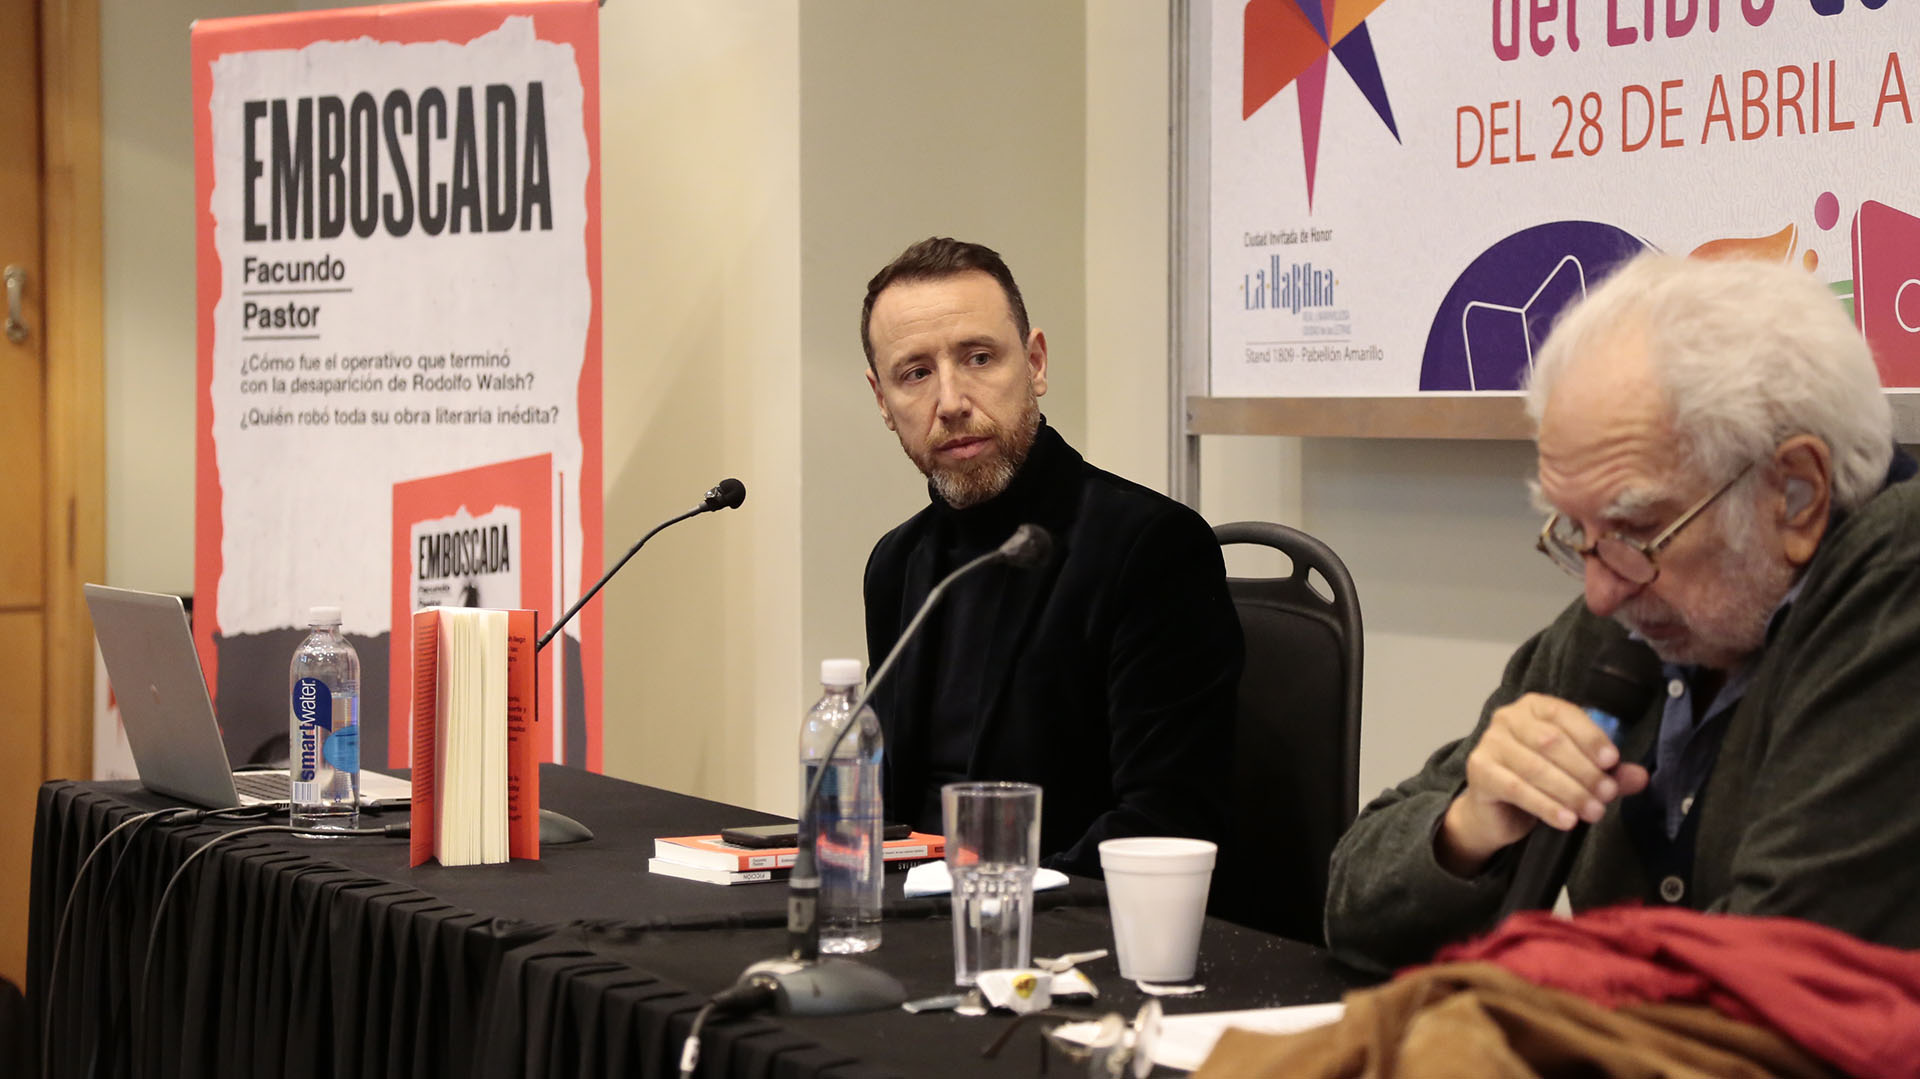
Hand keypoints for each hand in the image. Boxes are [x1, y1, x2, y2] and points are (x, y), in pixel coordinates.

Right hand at [1435, 693, 1648, 876]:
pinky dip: (1546, 806)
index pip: (1564, 714)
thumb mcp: (1579, 774)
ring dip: (1569, 792)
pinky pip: (1516, 788)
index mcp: (1534, 707)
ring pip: (1535, 767)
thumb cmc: (1539, 782)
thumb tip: (1640, 777)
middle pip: (1550, 741)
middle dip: (1584, 771)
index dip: (1590, 737)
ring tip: (1593, 812)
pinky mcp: (1479, 771)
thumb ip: (1608, 773)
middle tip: (1607, 795)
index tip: (1613, 762)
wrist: (1496, 812)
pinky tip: (1567, 820)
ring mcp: (1489, 743)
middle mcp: (1508, 718)